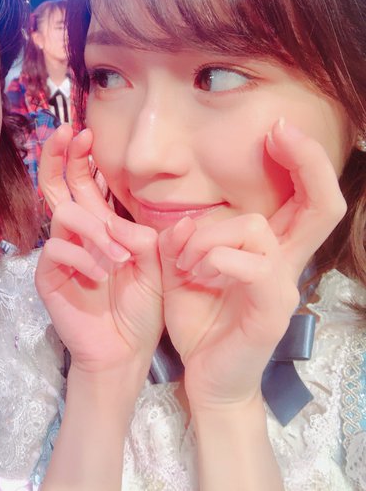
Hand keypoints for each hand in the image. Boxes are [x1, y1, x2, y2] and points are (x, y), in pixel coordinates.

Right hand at [35, 125, 163, 377]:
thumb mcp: (154, 265)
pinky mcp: (49, 276)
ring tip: (120, 257)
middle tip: (66, 133)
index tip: (85, 131)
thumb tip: (125, 220)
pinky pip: (57, 249)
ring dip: (95, 230)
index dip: (79, 157)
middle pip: (56, 186)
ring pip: (63, 214)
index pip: (83, 182)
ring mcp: (61, 254)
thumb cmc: (140, 307)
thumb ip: (142, 235)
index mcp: (101, 226)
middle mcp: (77, 234)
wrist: (125, 349)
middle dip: (58, 156)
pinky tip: (102, 275)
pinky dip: (84, 257)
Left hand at [158, 120, 346, 409]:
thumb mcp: (183, 270)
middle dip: (307, 161)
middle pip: (322, 204)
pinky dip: (216, 258)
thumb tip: (183, 220)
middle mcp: (284, 264)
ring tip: (185, 262)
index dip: (300, 159)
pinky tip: (194, 274)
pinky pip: (252, 265)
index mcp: (267, 250)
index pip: (302, 198)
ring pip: (257, 227)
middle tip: (280, 130)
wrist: (206, 375)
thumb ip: (184, 240)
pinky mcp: (270, 312)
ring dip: (208, 234)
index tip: (277, 129)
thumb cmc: (200, 320)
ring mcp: (282, 287)